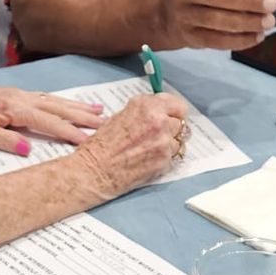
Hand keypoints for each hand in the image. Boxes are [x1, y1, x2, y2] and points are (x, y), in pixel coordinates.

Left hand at [0, 84, 106, 154]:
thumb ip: (3, 139)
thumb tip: (27, 148)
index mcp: (14, 107)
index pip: (48, 122)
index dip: (69, 132)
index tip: (88, 140)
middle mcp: (20, 97)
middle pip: (58, 108)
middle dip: (83, 116)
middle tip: (107, 122)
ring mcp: (19, 94)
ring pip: (54, 101)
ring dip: (77, 107)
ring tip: (98, 111)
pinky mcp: (15, 95)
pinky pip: (46, 98)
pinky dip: (62, 102)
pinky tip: (69, 104)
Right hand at [70, 93, 190, 201]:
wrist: (95, 169)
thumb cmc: (102, 144)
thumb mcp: (122, 115)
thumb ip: (145, 112)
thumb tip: (159, 112)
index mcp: (146, 106)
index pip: (177, 104)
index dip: (174, 111)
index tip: (173, 115)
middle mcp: (158, 121)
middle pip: (180, 123)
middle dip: (171, 129)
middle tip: (158, 135)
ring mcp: (164, 142)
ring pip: (178, 141)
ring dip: (168, 144)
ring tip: (148, 149)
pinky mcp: (164, 161)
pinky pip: (172, 157)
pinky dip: (163, 158)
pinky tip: (147, 159)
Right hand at [158, 0, 275, 50]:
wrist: (172, 13)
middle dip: (245, 1)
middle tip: (271, 2)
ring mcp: (184, 15)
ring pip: (215, 20)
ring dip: (245, 22)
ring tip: (269, 22)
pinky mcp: (189, 37)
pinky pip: (215, 41)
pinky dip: (238, 40)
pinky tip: (257, 36)